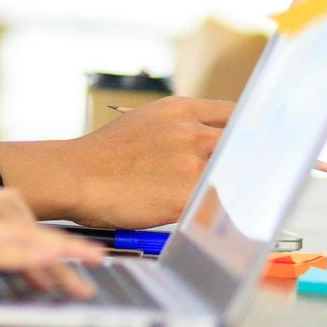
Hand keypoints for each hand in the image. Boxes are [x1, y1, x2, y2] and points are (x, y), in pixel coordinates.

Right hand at [0, 187, 103, 297]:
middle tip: (87, 264)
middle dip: (55, 240)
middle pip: (18, 215)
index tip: (61, 248)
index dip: (35, 227)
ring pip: (18, 231)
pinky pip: (1, 247)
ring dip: (59, 252)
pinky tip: (56, 264)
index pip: (1, 207)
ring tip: (89, 270)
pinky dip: (34, 253)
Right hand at [67, 96, 231, 227]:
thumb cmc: (104, 155)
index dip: (246, 131)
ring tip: (229, 202)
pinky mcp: (187, 195)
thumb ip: (180, 127)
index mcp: (179, 109)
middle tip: (246, 177)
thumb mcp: (143, 122)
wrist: (75, 175)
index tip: (251, 144)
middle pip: (242, 144)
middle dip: (245, 160)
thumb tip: (208, 141)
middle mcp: (190, 131)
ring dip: (233, 189)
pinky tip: (211, 217)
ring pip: (234, 176)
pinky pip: (217, 204)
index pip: (234, 114)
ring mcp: (191, 163)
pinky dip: (218, 211)